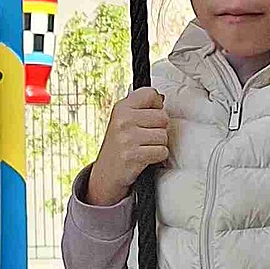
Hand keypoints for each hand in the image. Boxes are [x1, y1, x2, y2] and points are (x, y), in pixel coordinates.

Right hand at [86, 87, 171, 204]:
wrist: (105, 174)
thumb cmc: (119, 146)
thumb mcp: (123, 121)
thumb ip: (141, 107)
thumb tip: (161, 98)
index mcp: (121, 108)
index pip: (151, 94)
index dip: (156, 106)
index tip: (148, 116)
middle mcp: (123, 120)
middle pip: (163, 117)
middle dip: (159, 129)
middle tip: (145, 137)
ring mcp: (127, 138)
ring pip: (164, 136)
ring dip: (158, 145)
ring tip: (144, 148)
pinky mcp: (133, 155)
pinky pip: (162, 152)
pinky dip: (157, 157)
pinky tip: (144, 157)